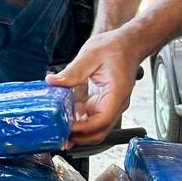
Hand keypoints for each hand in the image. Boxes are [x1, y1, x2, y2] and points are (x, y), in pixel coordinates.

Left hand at [46, 28, 140, 145]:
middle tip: (58, 134)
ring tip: (58, 127)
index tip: (66, 128)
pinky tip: (64, 115)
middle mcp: (116, 103)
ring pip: (95, 128)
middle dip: (79, 136)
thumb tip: (53, 81)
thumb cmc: (115, 48)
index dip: (83, 129)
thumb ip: (72, 71)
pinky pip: (90, 117)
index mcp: (116, 93)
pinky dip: (77, 119)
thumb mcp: (90, 55)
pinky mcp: (103, 102)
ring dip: (77, 130)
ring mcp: (110, 105)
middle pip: (99, 131)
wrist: (128, 44)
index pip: (101, 121)